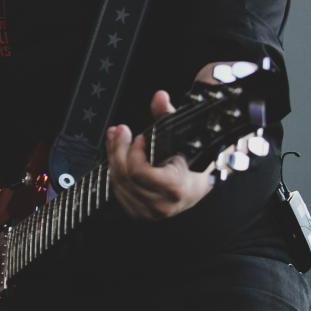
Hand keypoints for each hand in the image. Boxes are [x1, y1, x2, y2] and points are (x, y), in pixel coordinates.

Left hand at [106, 90, 216, 219]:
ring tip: (116, 138)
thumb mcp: (181, 135)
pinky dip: (114, 171)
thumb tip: (160, 97)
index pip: (140, 173)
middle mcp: (162, 205)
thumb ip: (168, 115)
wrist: (196, 184)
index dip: (134, 153)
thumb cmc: (190, 159)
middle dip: (118, 149)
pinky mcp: (139, 213)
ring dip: (113, 157)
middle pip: (125, 177)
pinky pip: (118, 192)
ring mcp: (149, 212)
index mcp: (175, 187)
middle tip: (121, 131)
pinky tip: (117, 155)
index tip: (140, 138)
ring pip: (118, 184)